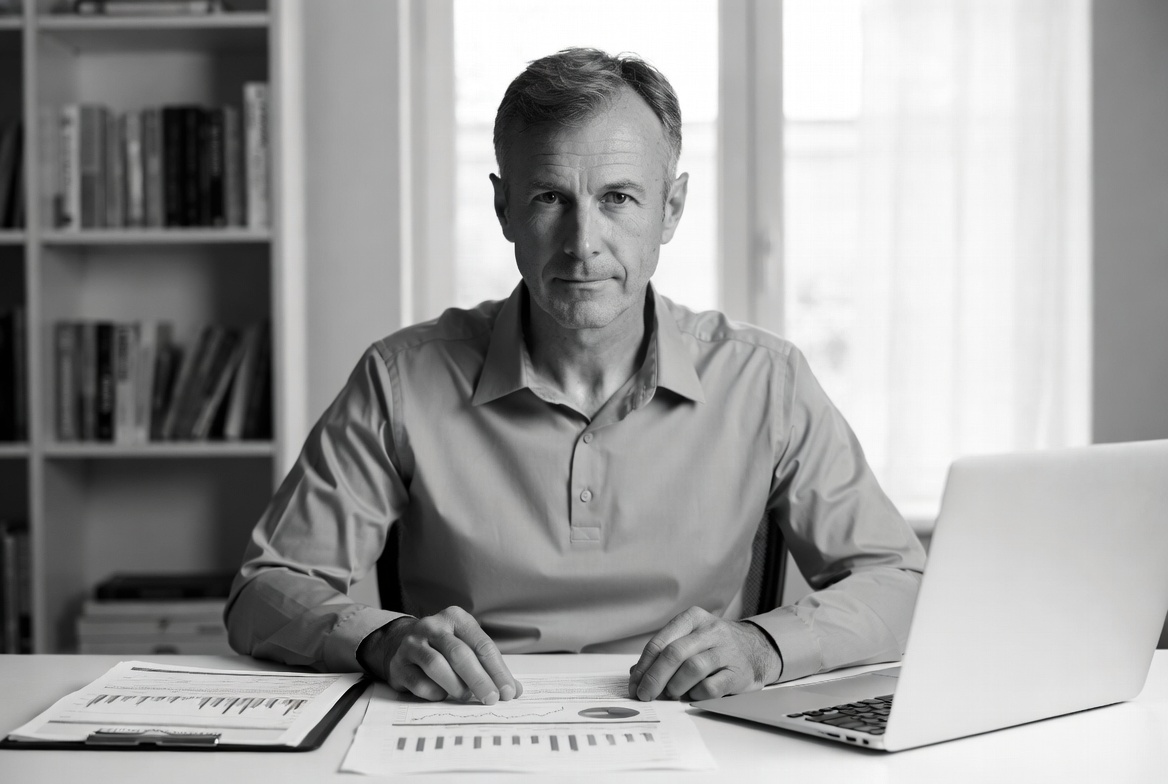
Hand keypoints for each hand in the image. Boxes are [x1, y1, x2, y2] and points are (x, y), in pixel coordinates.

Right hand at [358, 606, 522, 704]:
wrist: (402, 643)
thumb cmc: (443, 647)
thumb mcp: (468, 646)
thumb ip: (489, 667)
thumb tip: (514, 691)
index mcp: (456, 618)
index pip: (482, 645)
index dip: (497, 670)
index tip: (508, 692)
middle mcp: (432, 626)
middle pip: (460, 654)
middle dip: (479, 679)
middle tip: (491, 698)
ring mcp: (412, 644)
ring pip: (437, 665)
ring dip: (456, 686)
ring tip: (467, 697)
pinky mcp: (398, 664)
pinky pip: (418, 682)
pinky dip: (434, 692)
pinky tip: (442, 695)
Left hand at [628, 607, 781, 700]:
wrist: (756, 648)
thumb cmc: (714, 645)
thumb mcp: (690, 638)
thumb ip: (664, 652)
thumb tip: (637, 675)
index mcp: (693, 618)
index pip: (661, 642)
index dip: (644, 666)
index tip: (635, 684)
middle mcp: (710, 631)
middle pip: (674, 654)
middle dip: (654, 678)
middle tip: (645, 695)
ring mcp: (726, 650)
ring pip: (692, 668)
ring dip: (675, 686)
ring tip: (671, 693)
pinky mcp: (738, 672)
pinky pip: (711, 686)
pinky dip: (696, 694)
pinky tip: (692, 695)